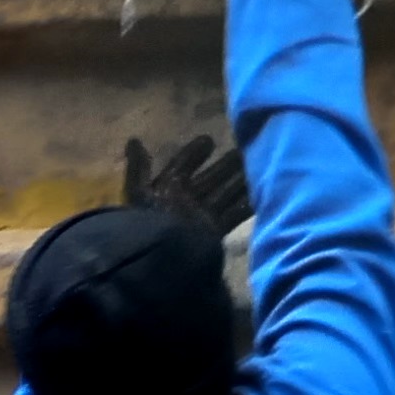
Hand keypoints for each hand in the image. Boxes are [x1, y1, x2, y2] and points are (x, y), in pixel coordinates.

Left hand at [124, 132, 252, 238]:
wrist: (162, 254)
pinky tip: (261, 194)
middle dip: (225, 165)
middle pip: (210, 178)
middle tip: (244, 150)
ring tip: (259, 166)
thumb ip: (138, 167)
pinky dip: (246, 205)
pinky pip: (234, 214)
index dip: (193, 153)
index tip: (209, 140)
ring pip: (225, 193)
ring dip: (240, 181)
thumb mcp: (139, 190)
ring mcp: (202, 217)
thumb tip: (133, 140)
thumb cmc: (150, 219)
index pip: (182, 165)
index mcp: (167, 188)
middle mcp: (186, 201)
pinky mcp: (214, 232)